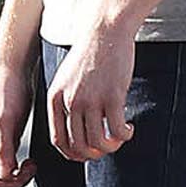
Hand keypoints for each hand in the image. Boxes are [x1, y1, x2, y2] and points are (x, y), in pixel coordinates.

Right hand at [0, 54, 40, 186]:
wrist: (15, 70)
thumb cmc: (7, 91)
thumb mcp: (6, 121)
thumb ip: (3, 149)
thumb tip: (4, 177)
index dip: (1, 182)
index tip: (22, 175)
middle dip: (10, 180)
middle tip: (31, 169)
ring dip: (15, 176)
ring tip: (32, 165)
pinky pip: (5, 164)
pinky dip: (18, 168)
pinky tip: (30, 161)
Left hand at [46, 21, 137, 162]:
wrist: (105, 31)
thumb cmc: (89, 55)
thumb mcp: (66, 79)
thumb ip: (66, 102)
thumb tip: (75, 131)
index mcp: (55, 98)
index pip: (58, 140)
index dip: (72, 154)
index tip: (85, 155)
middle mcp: (70, 101)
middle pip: (79, 145)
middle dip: (94, 154)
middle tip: (106, 148)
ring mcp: (91, 99)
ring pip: (98, 142)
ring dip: (111, 147)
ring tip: (119, 139)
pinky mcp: (112, 96)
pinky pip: (117, 129)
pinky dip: (124, 136)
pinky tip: (129, 129)